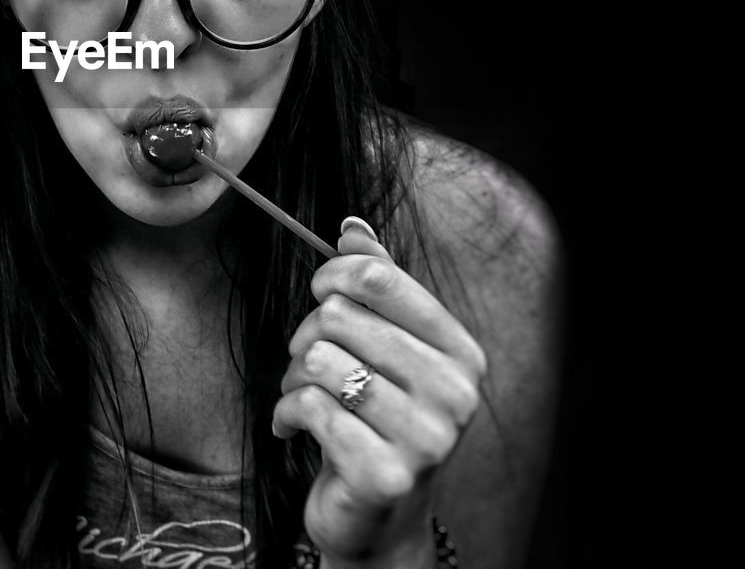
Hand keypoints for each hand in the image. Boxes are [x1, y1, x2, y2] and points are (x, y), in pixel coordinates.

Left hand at [273, 216, 487, 564]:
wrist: (379, 517)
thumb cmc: (377, 418)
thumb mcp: (384, 348)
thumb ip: (376, 286)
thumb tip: (352, 226)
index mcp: (460, 352)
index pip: (381, 277)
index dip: (333, 273)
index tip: (319, 291)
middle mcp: (454, 393)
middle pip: (339, 315)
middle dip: (307, 335)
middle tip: (307, 362)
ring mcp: (426, 438)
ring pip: (319, 360)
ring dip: (293, 377)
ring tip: (302, 396)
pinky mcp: (385, 474)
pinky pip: (306, 406)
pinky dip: (284, 413)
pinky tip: (292, 429)